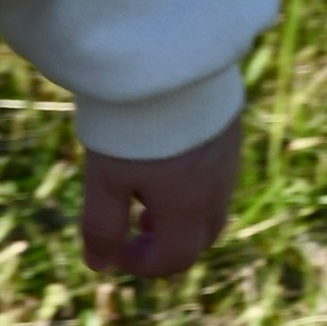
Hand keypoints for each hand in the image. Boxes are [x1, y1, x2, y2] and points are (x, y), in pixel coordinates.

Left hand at [79, 113, 243, 279]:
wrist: (168, 59)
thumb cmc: (132, 123)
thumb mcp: (105, 178)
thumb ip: (102, 226)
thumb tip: (98, 265)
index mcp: (189, 209)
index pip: (175, 258)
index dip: (143, 265)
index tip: (114, 254)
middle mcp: (217, 189)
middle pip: (200, 237)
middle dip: (167, 245)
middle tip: (134, 233)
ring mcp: (227, 158)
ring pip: (211, 206)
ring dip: (179, 216)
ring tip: (145, 199)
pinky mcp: (228, 130)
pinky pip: (217, 175)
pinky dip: (191, 187)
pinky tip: (164, 163)